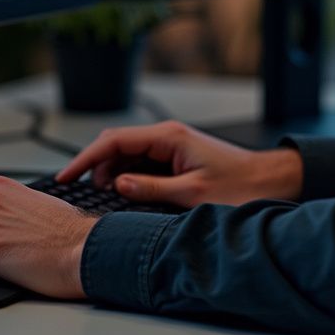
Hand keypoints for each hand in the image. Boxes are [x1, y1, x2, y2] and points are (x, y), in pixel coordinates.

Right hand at [57, 120, 303, 207]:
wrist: (269, 182)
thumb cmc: (238, 187)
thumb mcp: (191, 194)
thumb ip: (150, 189)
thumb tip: (115, 184)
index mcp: (168, 137)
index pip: (114, 141)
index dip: (85, 159)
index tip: (64, 176)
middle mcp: (167, 136)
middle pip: (116, 145)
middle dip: (94, 166)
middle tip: (79, 192)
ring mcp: (170, 147)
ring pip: (126, 155)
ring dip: (110, 173)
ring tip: (100, 198)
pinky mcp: (175, 159)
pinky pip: (141, 164)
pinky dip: (126, 177)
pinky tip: (122, 195)